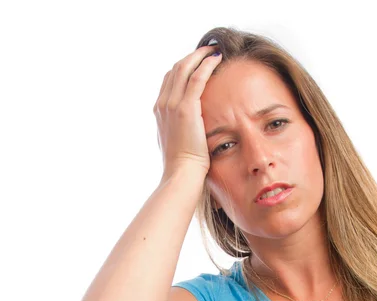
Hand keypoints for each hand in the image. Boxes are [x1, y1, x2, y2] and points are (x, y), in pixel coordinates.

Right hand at [153, 45, 222, 179]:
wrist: (181, 173)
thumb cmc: (182, 164)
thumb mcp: (175, 142)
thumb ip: (177, 127)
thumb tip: (186, 125)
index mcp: (159, 111)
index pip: (169, 79)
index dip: (183, 67)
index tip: (198, 62)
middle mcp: (162, 104)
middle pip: (175, 69)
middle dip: (192, 57)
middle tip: (208, 51)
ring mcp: (172, 105)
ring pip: (184, 68)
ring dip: (200, 55)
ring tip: (214, 50)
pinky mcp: (186, 108)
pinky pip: (197, 77)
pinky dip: (207, 64)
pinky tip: (218, 59)